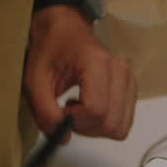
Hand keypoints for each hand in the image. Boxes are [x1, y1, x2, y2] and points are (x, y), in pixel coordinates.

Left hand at [23, 7, 135, 141]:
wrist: (65, 29)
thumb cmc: (51, 48)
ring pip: (121, 127)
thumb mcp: (35, 80)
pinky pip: (124, 121)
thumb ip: (44, 111)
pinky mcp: (132, 88)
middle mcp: (120, 71)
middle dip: (87, 128)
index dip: (76, 121)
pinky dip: (105, 123)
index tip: (61, 113)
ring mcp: (130, 79)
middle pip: (112, 123)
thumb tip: (62, 137)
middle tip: (68, 115)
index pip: (96, 110)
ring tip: (79, 110)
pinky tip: (90, 108)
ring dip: (97, 128)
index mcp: (97, 63)